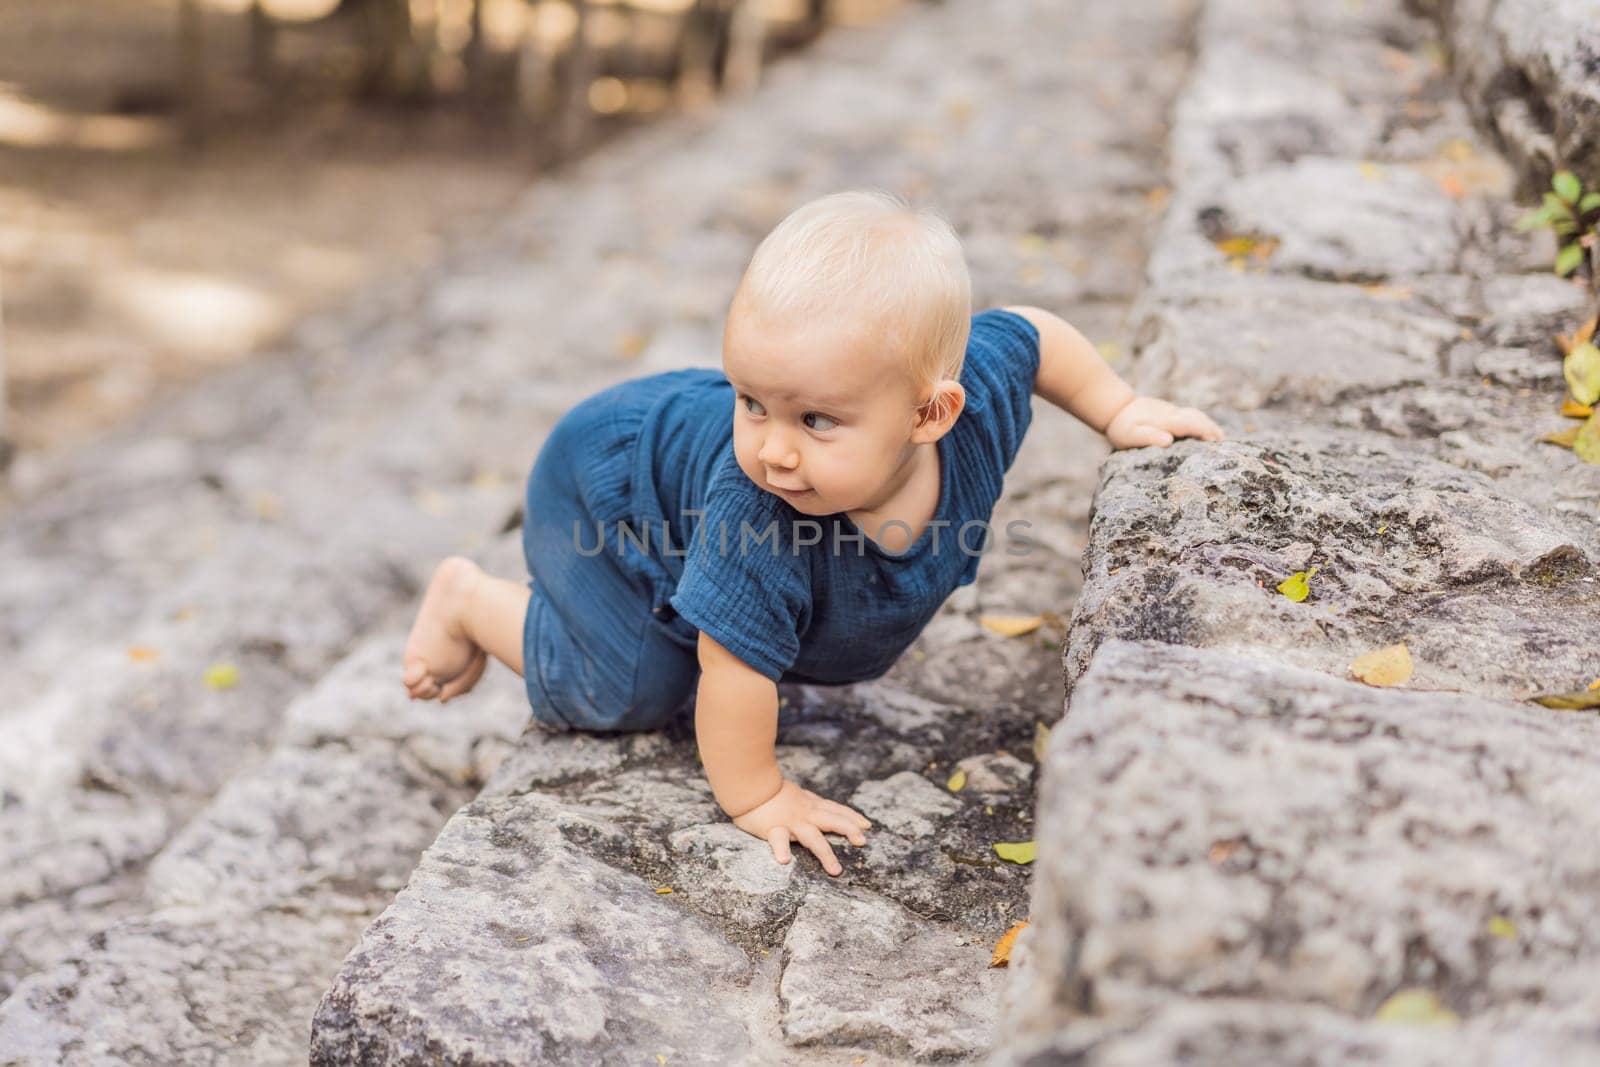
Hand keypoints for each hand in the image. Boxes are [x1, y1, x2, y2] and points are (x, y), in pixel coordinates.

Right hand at [730, 778, 870, 876]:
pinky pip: (777, 839)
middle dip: (849, 830)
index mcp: (809, 804)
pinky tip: (784, 861)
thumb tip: (817, 807)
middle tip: (863, 841)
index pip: (835, 809)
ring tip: (835, 870)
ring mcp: (790, 821)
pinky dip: (780, 849)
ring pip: (812, 838)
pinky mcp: (772, 828)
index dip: (852, 817)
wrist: (748, 782)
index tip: (867, 825)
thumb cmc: (766, 789)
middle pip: (832, 820)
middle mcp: (804, 813)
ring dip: (825, 854)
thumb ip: (805, 801)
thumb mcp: (794, 793)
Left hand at [1104, 395, 1225, 449]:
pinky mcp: (1171, 413)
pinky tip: (1207, 433)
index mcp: (1165, 421)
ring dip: (1209, 425)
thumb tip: (1169, 440)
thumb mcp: (1130, 435)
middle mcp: (1172, 414)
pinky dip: (1202, 423)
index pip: (1190, 424)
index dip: (1204, 432)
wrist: (1116, 408)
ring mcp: (1172, 412)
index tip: (1216, 441)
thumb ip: (1148, 436)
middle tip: (1225, 445)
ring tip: (1221, 440)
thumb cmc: (1122, 427)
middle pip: (1198, 418)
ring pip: (1196, 415)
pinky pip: (1191, 416)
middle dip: (1212, 429)